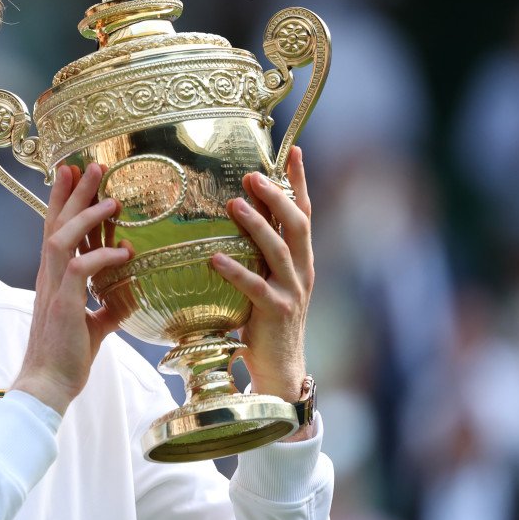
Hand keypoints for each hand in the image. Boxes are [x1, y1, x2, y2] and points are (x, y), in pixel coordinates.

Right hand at [11, 163, 131, 415]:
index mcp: (55, 277)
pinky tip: (125, 252)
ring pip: (63, 237)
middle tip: (92, 165)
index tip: (73, 173)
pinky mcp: (64, 303)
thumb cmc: (67, 357)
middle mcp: (50, 275)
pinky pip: (81, 268)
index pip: (56, 228)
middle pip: (57, 222)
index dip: (63, 199)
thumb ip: (109, 306)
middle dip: (74, 192)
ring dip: (87, 215)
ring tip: (112, 200)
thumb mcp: (95, 325)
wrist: (48, 384)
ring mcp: (54, 287)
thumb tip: (129, 296)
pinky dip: (103, 256)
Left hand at [211, 146, 312, 403]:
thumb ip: (257, 252)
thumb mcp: (265, 279)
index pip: (304, 212)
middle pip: (296, 224)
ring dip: (257, 224)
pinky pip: (255, 287)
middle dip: (277, 196)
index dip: (299, 182)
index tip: (294, 150)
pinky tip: (214, 258)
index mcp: (301, 259)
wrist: (280, 369)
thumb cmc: (264, 321)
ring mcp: (292, 291)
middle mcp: (302, 270)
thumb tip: (234, 215)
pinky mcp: (276, 313)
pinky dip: (235, 271)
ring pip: (278, 250)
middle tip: (252, 175)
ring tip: (233, 204)